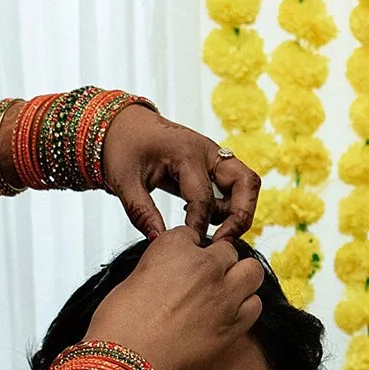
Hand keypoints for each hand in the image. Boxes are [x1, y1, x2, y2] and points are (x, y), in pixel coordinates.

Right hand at [83, 228, 264, 369]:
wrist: (127, 363)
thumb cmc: (120, 327)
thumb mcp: (131, 282)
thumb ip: (157, 272)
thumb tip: (166, 278)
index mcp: (173, 247)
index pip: (192, 235)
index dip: (189, 251)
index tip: (184, 265)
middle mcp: (203, 266)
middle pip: (227, 251)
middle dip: (219, 263)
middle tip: (206, 280)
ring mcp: (223, 294)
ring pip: (251, 272)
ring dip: (240, 279)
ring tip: (225, 293)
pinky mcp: (234, 323)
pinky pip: (255, 305)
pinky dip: (246, 307)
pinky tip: (230, 314)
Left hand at [99, 106, 260, 241]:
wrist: (122, 125)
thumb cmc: (123, 147)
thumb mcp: (125, 182)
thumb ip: (142, 213)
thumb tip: (159, 241)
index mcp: (186, 153)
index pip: (204, 199)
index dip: (198, 226)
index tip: (190, 244)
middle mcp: (207, 151)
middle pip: (246, 183)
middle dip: (241, 216)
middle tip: (224, 241)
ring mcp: (214, 155)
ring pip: (246, 183)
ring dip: (237, 210)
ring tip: (213, 230)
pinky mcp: (212, 163)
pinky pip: (235, 184)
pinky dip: (228, 204)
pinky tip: (204, 217)